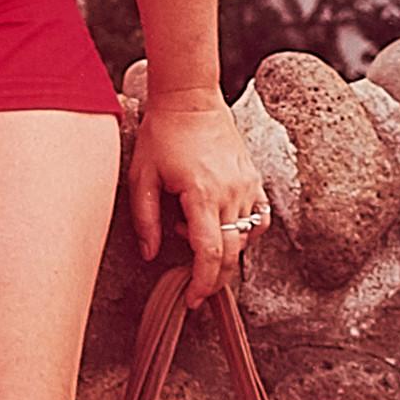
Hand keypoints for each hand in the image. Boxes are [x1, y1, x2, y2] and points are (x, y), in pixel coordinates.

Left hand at [126, 88, 267, 306]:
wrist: (190, 99)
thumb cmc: (161, 135)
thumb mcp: (141, 177)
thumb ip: (145, 220)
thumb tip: (151, 256)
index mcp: (202, 194)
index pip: (210, 252)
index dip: (203, 282)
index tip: (192, 300)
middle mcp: (231, 192)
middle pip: (232, 253)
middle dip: (214, 278)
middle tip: (194, 290)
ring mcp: (247, 185)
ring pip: (246, 238)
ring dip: (224, 250)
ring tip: (192, 234)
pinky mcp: (254, 179)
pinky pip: (258, 218)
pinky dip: (243, 231)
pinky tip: (218, 223)